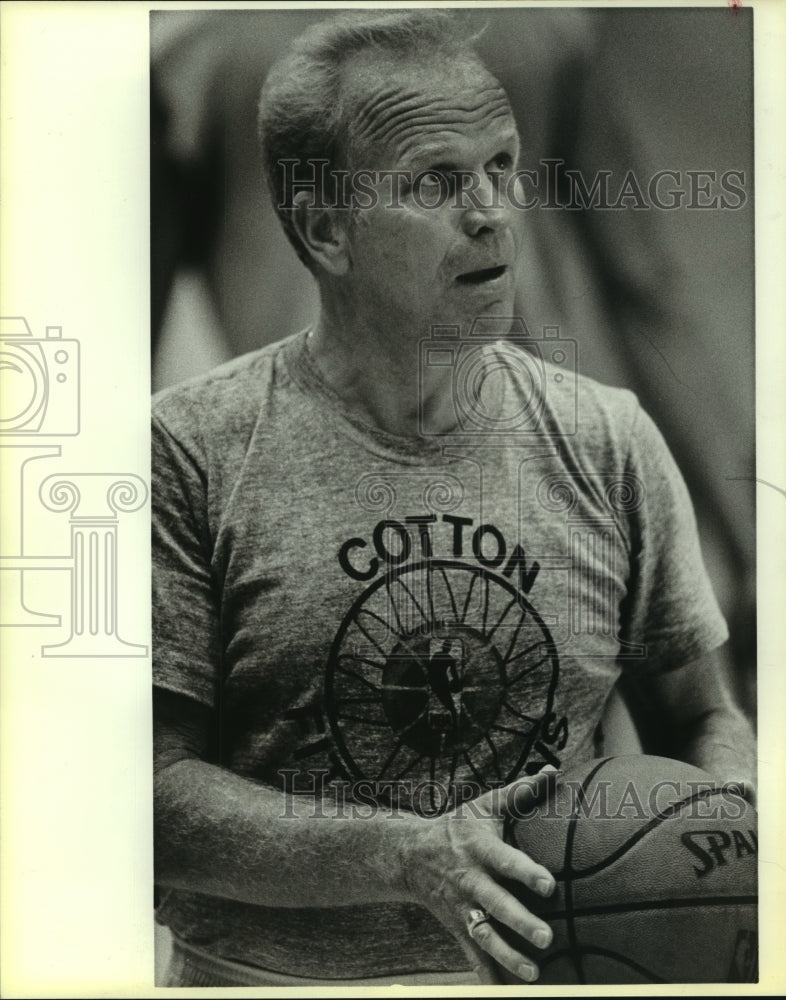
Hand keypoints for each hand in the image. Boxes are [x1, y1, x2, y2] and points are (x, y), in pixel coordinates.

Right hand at [397, 767, 557, 983]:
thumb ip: (521, 791)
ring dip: (508, 956)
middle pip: (496, 905)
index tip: (549, 885)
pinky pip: (472, 957)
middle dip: (519, 922)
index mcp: (479, 849)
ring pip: (484, 937)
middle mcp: (471, 882)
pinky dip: (487, 977)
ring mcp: (462, 909)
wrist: (410, 855)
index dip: (525, 872)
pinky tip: (504, 993)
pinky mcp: (458, 929)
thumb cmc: (459, 826)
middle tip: (546, 937)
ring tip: (533, 974)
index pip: (505, 861)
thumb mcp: (484, 805)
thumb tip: (554, 771)